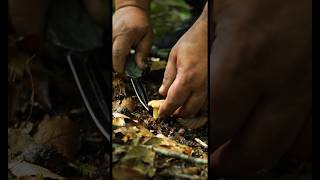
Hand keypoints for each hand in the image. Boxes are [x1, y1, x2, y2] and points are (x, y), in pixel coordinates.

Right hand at [112, 6, 152, 72]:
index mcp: (125, 34)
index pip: (118, 54)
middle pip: (111, 57)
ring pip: (109, 55)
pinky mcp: (106, 37)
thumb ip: (143, 53)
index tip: (125, 72)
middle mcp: (114, 35)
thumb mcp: (148, 38)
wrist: (131, 10)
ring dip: (117, 60)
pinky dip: (115, 55)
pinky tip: (123, 52)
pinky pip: (109, 51)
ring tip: (126, 57)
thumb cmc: (140, 23)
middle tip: (127, 68)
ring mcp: (108, 35)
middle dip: (119, 66)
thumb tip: (140, 66)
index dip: (120, 66)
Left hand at [158, 15, 207, 117]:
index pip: (174, 102)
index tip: (160, 113)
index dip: (165, 110)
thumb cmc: (192, 41)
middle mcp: (200, 85)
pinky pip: (204, 101)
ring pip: (197, 108)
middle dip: (176, 113)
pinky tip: (189, 99)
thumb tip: (162, 92)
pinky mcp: (213, 85)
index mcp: (187, 78)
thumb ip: (168, 77)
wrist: (210, 33)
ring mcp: (209, 86)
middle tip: (168, 110)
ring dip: (186, 110)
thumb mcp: (173, 56)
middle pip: (187, 110)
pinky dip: (195, 104)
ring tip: (178, 106)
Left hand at [210, 0, 311, 175]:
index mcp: (246, 59)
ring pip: (293, 147)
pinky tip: (273, 130)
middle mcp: (284, 78)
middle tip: (217, 162)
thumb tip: (172, 96)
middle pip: (256, 147)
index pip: (220, 123)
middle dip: (230, 161)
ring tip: (242, 148)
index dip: (207, 143)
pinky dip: (294, 140)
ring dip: (263, 152)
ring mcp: (310, 83)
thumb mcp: (216, 13)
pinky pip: (311, 131)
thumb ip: (193, 60)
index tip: (198, 147)